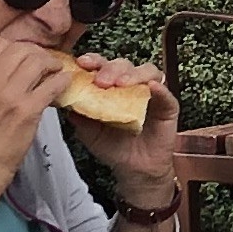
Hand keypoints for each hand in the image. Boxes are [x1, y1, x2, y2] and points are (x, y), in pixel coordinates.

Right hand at [0, 32, 72, 230]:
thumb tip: (12, 65)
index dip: (17, 47)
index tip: (27, 56)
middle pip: (21, 49)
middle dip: (38, 53)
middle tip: (46, 64)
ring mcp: (9, 95)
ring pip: (38, 61)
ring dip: (52, 64)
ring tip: (56, 72)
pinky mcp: (27, 110)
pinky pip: (52, 84)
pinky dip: (62, 81)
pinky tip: (64, 84)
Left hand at [61, 54, 179, 192]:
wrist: (134, 170)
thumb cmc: (114, 148)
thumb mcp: (89, 133)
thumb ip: (78, 116)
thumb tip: (64, 100)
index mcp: (111, 87)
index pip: (103, 66)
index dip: (93, 61)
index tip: (82, 63)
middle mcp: (132, 85)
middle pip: (124, 64)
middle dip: (111, 69)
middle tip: (101, 81)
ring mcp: (152, 93)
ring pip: (147, 71)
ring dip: (133, 74)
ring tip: (122, 84)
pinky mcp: (168, 105)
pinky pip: (166, 92)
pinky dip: (159, 87)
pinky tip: (151, 88)